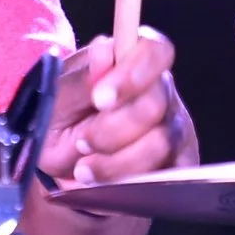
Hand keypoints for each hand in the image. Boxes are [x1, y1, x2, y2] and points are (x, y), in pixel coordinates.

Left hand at [34, 27, 195, 187]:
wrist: (58, 165)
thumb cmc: (60, 120)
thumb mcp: (56, 98)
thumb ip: (81, 78)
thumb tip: (104, 51)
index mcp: (133, 62)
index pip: (154, 51)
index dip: (132, 74)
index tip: (100, 98)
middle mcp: (161, 92)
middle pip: (154, 105)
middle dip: (111, 129)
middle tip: (82, 141)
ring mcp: (174, 130)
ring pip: (159, 145)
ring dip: (115, 162)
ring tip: (84, 168)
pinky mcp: (178, 166)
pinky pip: (166, 175)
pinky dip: (128, 183)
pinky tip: (105, 184)